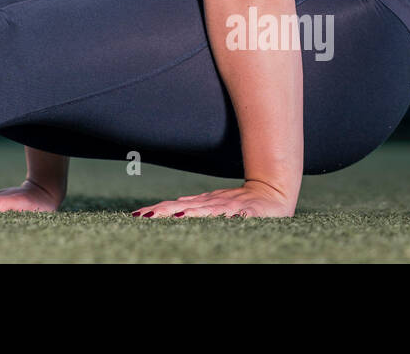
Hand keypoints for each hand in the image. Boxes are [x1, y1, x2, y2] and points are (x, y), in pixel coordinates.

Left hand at [131, 179, 295, 218]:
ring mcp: (230, 206)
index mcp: (202, 203)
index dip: (157, 210)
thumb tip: (171, 207)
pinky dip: (231, 215)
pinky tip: (225, 217)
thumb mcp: (213, 203)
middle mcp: (213, 203)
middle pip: (185, 208)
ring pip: (208, 210)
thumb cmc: (240, 202)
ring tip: (176, 216)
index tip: (138, 216)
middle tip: (145, 217)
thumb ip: (194, 205)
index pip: (175, 207)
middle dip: (165, 212)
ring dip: (192, 213)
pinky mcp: (249, 212)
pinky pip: (239, 215)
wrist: (271, 192)